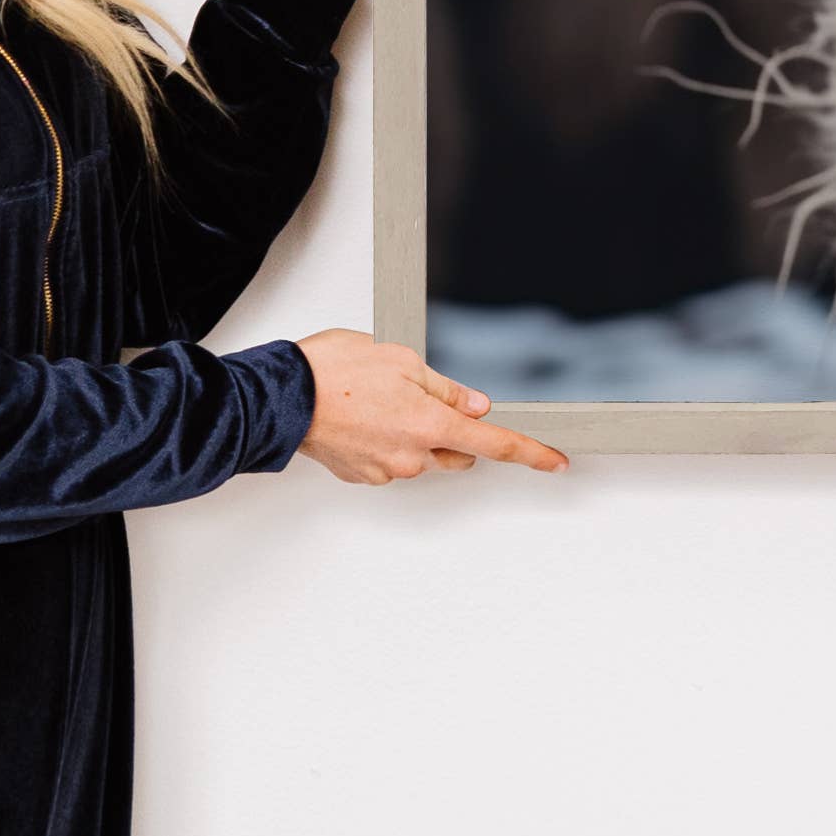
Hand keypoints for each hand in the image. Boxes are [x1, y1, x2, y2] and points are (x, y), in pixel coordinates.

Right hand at [295, 330, 569, 483]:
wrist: (279, 397)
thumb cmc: (333, 371)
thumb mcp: (403, 360)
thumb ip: (446, 389)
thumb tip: (476, 405)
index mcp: (430, 425)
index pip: (495, 443)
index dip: (531, 453)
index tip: (555, 462)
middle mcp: (411, 456)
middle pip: (457, 452)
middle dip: (455, 431)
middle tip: (425, 398)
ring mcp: (385, 470)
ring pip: (422, 456)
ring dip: (416, 434)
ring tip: (383, 400)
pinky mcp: (361, 474)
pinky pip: (391, 460)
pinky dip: (388, 441)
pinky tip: (366, 417)